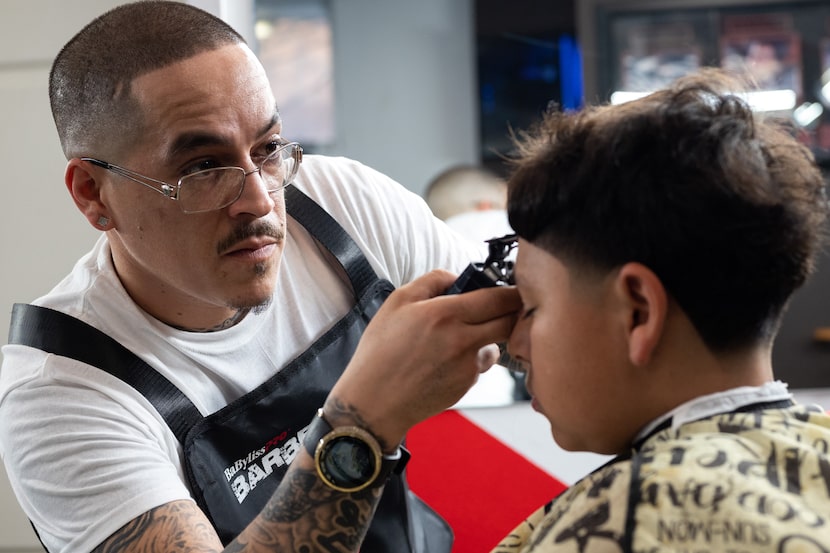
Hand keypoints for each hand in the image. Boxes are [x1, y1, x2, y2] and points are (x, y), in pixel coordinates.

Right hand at [325, 270, 521, 449]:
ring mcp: (467, 365)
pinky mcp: (466, 385)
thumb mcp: (397, 302)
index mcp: (444, 313)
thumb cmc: (380, 352)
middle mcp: (462, 339)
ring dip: (488, 338)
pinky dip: (470, 360)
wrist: (373, 402)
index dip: (511, 292)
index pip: (499, 298)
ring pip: (497, 345)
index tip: (511, 289)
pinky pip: (479, 365)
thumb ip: (432, 281)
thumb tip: (457, 276)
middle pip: (509, 321)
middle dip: (510, 312)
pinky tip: (444, 362)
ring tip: (458, 339)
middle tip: (499, 308)